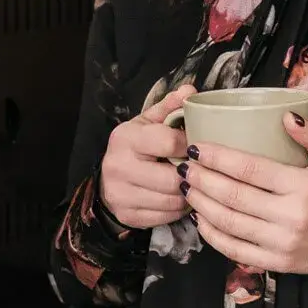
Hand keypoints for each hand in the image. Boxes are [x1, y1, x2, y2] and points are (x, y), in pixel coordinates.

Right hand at [100, 107, 189, 229]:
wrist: (107, 182)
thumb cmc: (135, 148)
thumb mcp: (148, 124)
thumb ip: (169, 107)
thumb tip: (190, 90)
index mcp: (126, 138)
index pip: (168, 142)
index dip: (191, 145)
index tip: (198, 147)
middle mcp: (119, 166)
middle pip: (172, 179)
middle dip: (191, 176)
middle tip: (200, 171)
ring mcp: (121, 194)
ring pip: (172, 201)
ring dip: (189, 195)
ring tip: (195, 185)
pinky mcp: (128, 215)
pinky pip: (167, 217)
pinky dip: (180, 210)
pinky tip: (182, 199)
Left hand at [185, 112, 307, 283]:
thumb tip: (286, 115)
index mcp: (303, 186)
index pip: (250, 169)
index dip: (218, 157)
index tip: (196, 147)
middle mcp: (290, 216)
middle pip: (233, 196)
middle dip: (202, 180)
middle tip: (184, 167)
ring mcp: (281, 243)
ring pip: (229, 223)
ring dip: (201, 205)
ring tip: (186, 188)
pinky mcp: (276, 263)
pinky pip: (235, 250)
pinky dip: (213, 235)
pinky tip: (200, 219)